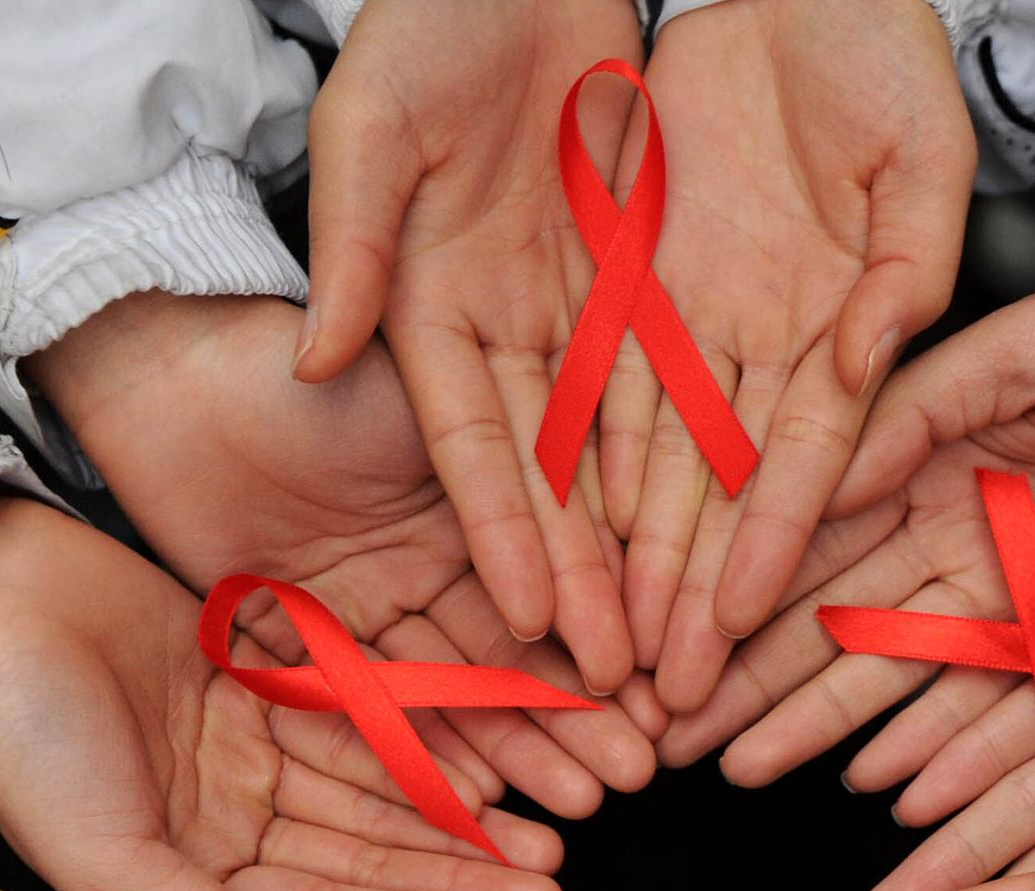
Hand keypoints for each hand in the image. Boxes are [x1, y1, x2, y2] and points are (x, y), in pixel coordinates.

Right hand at [0, 495, 568, 890]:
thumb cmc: (18, 740)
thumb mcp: (105, 856)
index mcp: (196, 888)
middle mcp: (236, 832)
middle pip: (374, 864)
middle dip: (462, 880)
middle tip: (554, 890)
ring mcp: (255, 760)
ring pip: (382, 798)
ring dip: (460, 820)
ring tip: (548, 837)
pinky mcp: (269, 688)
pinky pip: (365, 723)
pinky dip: (425, 742)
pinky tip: (493, 763)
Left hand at [30, 292, 659, 813]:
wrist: (154, 376)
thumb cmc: (290, 365)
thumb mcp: (421, 401)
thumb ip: (506, 466)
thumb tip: (618, 514)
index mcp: (472, 492)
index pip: (553, 579)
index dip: (602, 643)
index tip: (655, 703)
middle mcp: (429, 560)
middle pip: (511, 655)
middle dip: (571, 723)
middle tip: (631, 780)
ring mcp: (368, 608)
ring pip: (448, 698)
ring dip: (509, 757)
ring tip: (570, 814)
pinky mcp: (301, 644)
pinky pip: (367, 713)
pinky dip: (418, 759)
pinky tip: (476, 803)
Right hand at [298, 0, 642, 693]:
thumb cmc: (429, 22)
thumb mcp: (372, 125)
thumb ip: (349, 243)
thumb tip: (316, 360)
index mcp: (428, 314)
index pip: (473, 449)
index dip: (502, 536)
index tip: (529, 620)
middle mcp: (506, 340)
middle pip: (551, 485)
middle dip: (582, 586)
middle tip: (614, 682)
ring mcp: (577, 324)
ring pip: (617, 464)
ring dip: (641, 560)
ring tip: (669, 646)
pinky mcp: (640, 296)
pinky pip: (674, 399)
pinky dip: (691, 476)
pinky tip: (718, 547)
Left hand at [615, 0, 971, 711]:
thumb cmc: (882, 54)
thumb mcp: (922, 147)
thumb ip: (911, 259)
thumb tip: (873, 355)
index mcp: (843, 329)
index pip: (806, 459)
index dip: (774, 545)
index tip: (745, 624)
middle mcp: (765, 350)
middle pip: (725, 493)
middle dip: (697, 596)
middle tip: (672, 694)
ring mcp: (699, 329)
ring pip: (658, 466)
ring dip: (637, 564)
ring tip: (616, 652)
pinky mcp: (639, 293)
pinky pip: (603, 392)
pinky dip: (586, 469)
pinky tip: (568, 546)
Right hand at [660, 276, 1034, 790]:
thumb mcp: (1022, 348)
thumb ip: (917, 412)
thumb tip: (819, 477)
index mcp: (925, 467)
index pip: (812, 545)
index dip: (740, 596)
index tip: (681, 643)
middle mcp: (952, 546)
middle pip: (832, 628)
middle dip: (753, 682)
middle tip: (678, 732)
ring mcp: (1008, 604)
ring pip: (894, 681)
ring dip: (818, 730)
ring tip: (742, 769)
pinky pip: (991, 709)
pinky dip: (936, 750)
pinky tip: (876, 787)